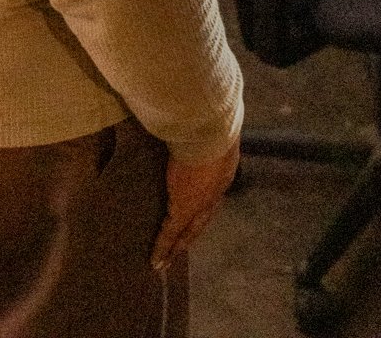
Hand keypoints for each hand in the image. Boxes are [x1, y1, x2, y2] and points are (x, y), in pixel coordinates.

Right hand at [152, 138, 239, 269]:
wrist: (211, 128)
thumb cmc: (209, 121)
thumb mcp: (208, 131)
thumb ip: (199, 136)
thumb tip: (189, 126)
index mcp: (224, 171)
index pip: (212, 195)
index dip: (203, 209)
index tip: (196, 219)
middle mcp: (217, 190)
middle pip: (204, 219)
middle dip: (192, 233)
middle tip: (181, 249)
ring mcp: (202, 201)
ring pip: (191, 228)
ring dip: (181, 242)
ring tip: (169, 257)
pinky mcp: (184, 207)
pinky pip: (172, 231)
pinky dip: (163, 247)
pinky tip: (156, 259)